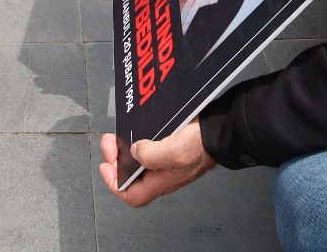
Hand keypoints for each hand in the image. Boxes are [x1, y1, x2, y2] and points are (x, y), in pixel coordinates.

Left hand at [99, 124, 215, 207]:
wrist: (220, 131)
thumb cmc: (201, 146)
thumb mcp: (173, 152)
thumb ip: (150, 155)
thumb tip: (134, 151)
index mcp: (161, 181)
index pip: (131, 195)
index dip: (114, 183)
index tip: (106, 166)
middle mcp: (162, 174)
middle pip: (130, 176)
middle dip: (115, 160)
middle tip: (109, 144)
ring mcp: (166, 161)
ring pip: (136, 161)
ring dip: (123, 150)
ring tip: (116, 137)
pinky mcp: (169, 147)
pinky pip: (146, 148)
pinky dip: (135, 141)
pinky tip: (133, 131)